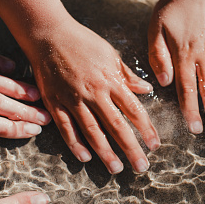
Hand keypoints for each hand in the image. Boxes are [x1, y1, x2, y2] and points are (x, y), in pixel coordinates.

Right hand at [26, 20, 160, 173]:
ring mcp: (73, 99)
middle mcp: (94, 93)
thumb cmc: (83, 42)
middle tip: (141, 166)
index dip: (146, 129)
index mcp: (111, 81)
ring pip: (92, 132)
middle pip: (116, 126)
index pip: (134, 110)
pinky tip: (85, 158)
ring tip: (116, 169)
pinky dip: (75, 144)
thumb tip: (148, 90)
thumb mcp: (111, 54)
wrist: (49, 34)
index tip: (155, 145)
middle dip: (131, 148)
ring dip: (106, 153)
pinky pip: (66, 128)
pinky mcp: (55, 103)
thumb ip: (128, 75)